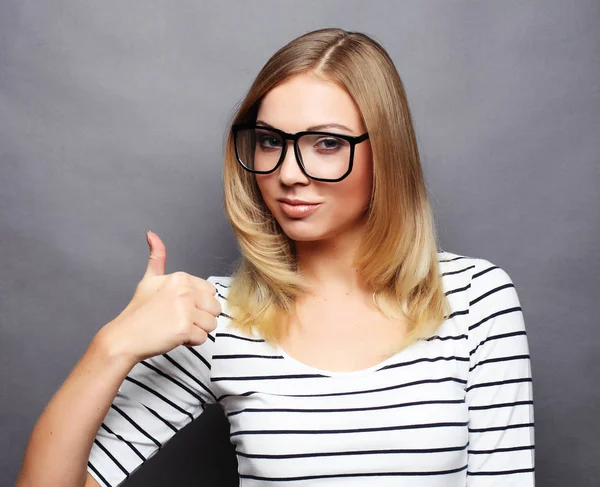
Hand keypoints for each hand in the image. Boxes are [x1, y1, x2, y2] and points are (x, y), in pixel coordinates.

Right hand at [97, 230, 221, 363]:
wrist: (124, 337)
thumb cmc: (139, 312)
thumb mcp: (148, 280)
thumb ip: (156, 257)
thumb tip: (151, 233)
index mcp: (181, 277)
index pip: (210, 292)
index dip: (197, 303)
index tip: (178, 307)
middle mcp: (185, 290)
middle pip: (214, 307)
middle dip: (200, 317)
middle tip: (177, 319)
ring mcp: (185, 309)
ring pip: (211, 324)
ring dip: (197, 330)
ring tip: (176, 327)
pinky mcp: (185, 328)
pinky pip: (203, 338)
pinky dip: (191, 341)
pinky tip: (174, 336)